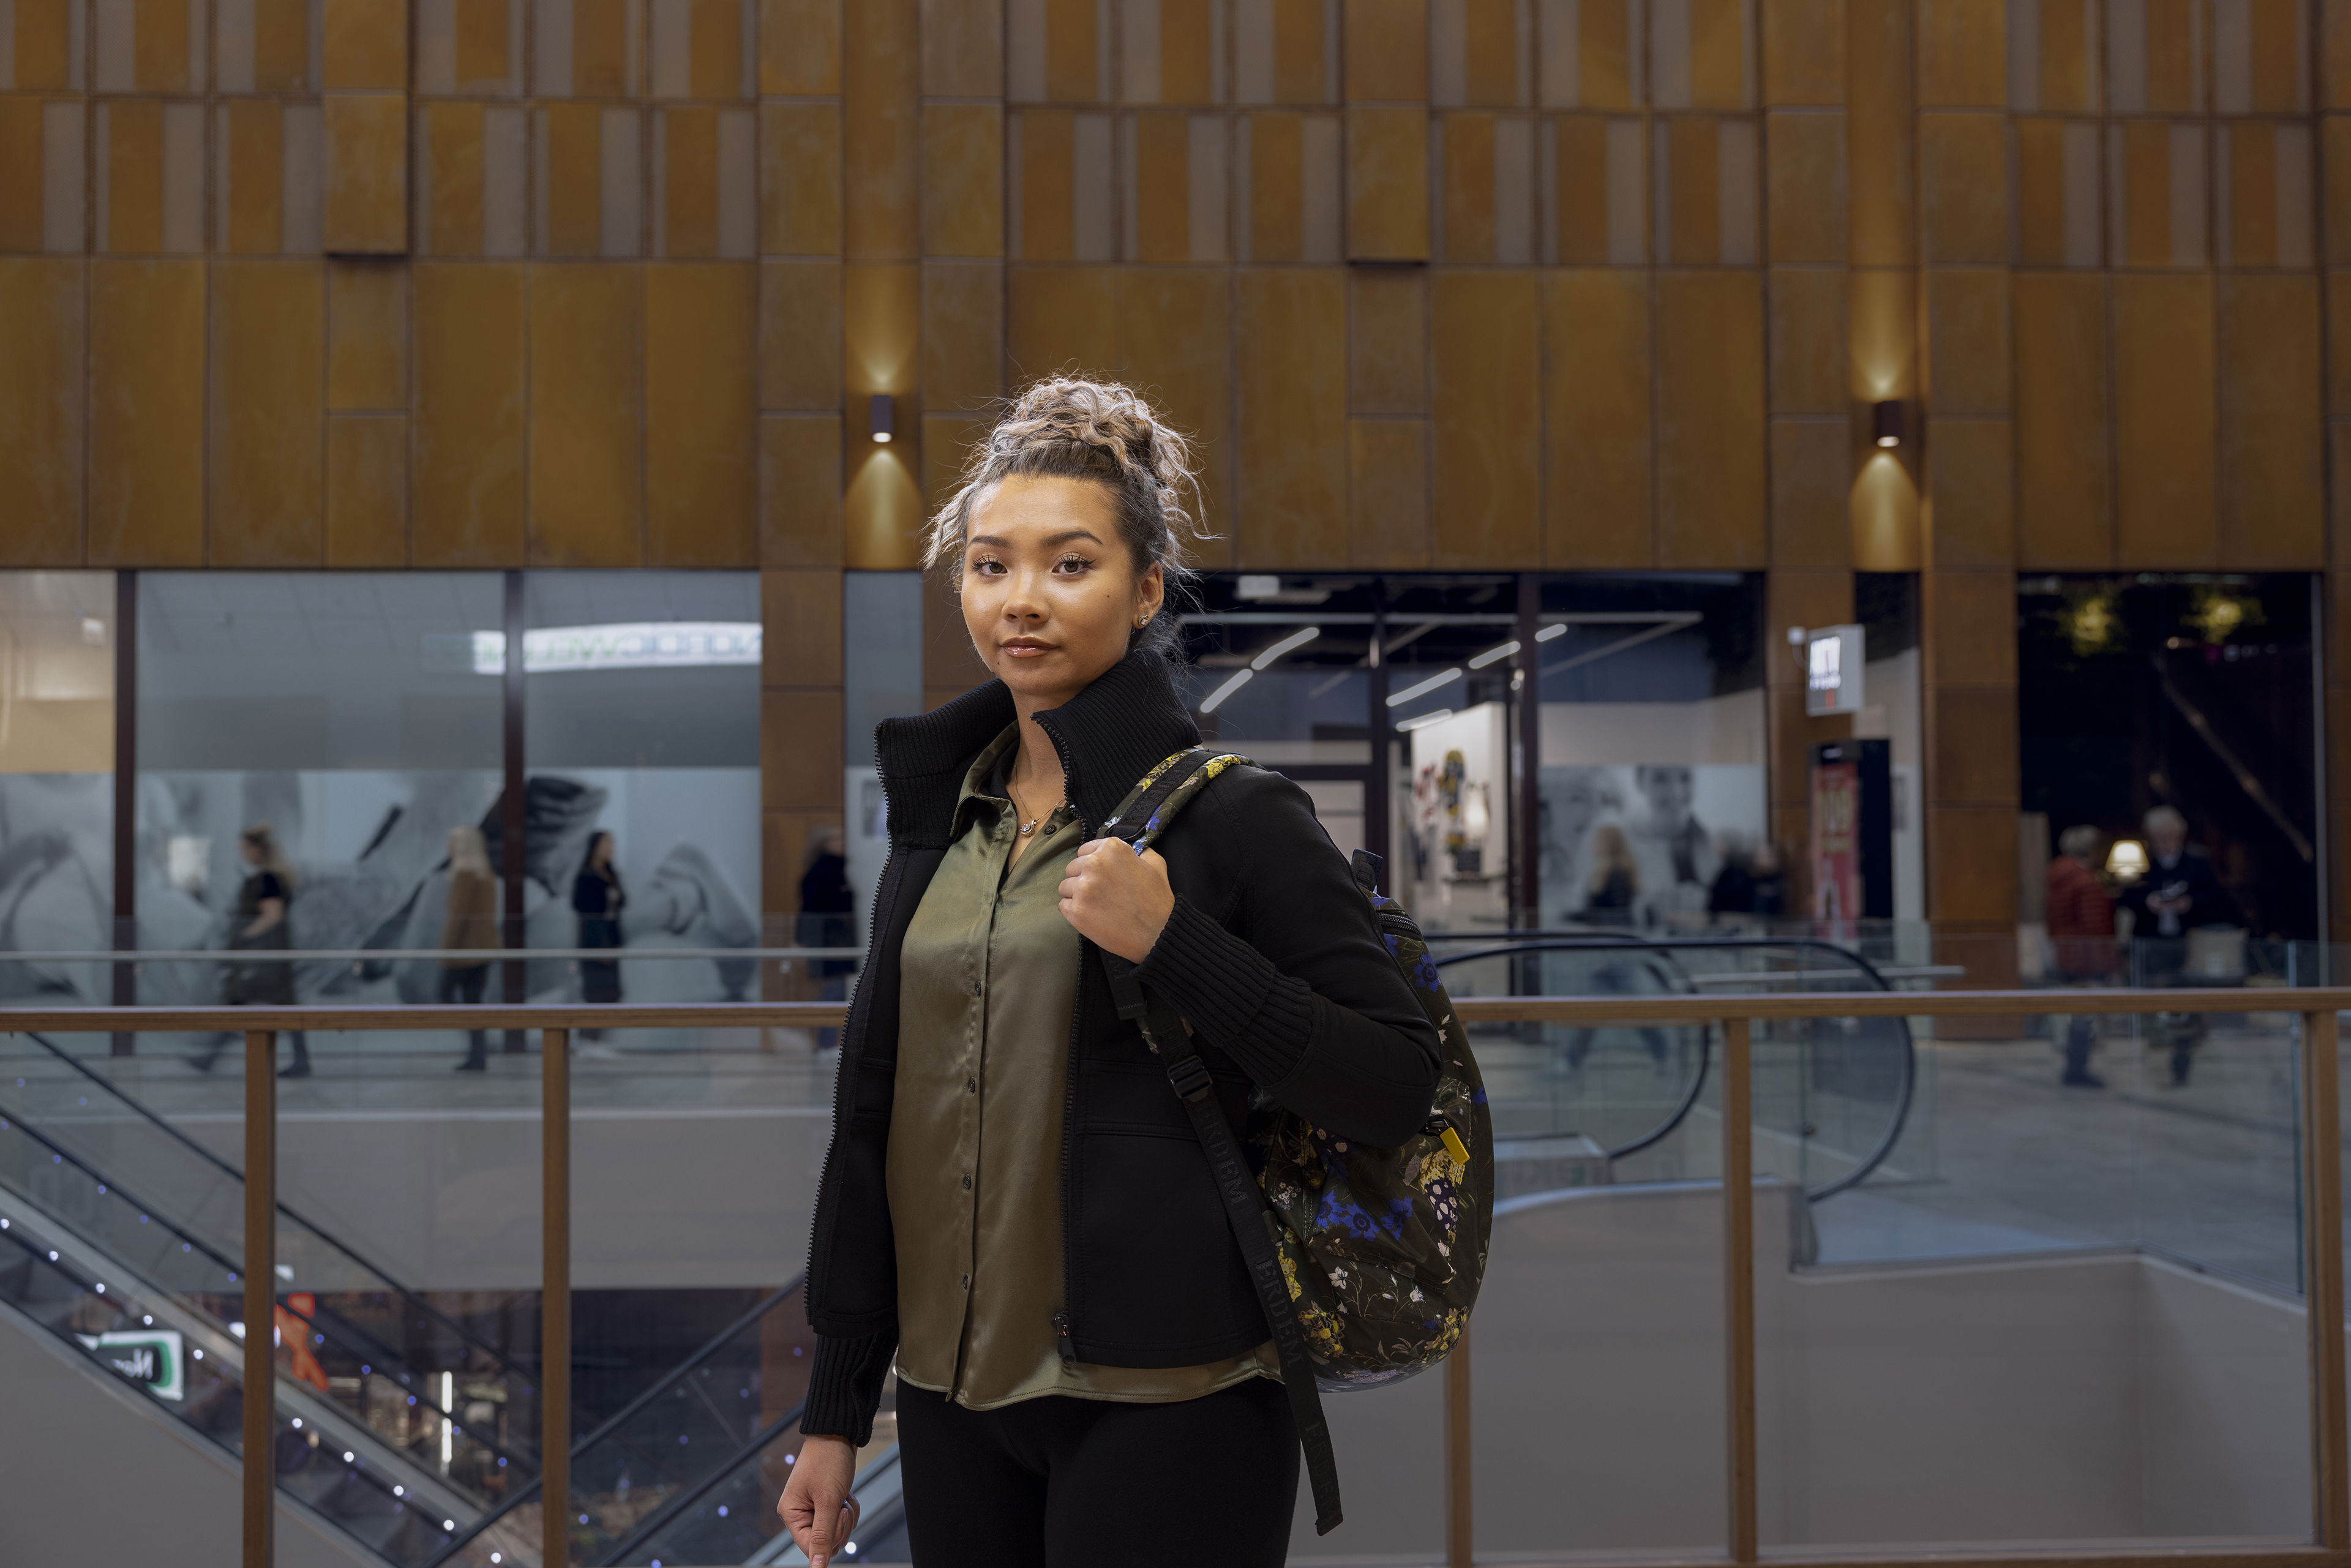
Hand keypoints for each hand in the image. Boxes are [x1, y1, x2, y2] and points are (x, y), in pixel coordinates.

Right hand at [778, 1435, 860, 1567]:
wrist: (838, 1434)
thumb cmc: (828, 1461)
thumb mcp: (827, 1500)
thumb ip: (822, 1536)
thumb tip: (817, 1567)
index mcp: (791, 1514)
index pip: (809, 1547)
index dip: (829, 1539)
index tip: (839, 1517)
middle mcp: (799, 1514)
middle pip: (826, 1542)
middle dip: (840, 1525)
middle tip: (841, 1503)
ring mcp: (813, 1509)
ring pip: (837, 1532)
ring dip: (847, 1515)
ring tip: (843, 1495)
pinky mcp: (826, 1503)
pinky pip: (842, 1520)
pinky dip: (849, 1508)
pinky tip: (847, 1494)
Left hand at [1058, 838, 1175, 962]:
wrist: (1157, 934)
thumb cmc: (1157, 901)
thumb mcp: (1156, 864)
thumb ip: (1139, 851)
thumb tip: (1132, 848)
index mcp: (1112, 849)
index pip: (1084, 850)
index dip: (1092, 863)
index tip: (1099, 874)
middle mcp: (1094, 864)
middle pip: (1072, 868)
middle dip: (1082, 879)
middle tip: (1100, 893)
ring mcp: (1083, 887)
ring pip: (1065, 887)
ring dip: (1077, 895)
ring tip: (1096, 905)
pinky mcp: (1076, 910)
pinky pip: (1064, 905)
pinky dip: (1074, 911)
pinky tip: (1092, 915)